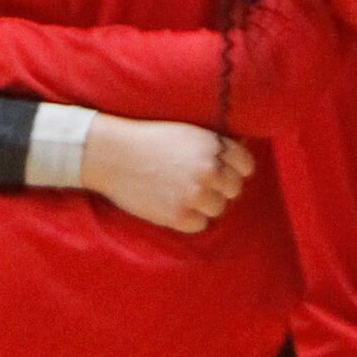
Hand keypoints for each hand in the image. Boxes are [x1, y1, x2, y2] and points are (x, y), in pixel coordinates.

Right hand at [81, 115, 255, 232]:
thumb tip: (240, 151)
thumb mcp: (186, 132)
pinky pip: (200, 224)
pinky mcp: (179, 216)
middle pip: (234, 189)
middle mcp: (208, 170)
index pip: (246, 165)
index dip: (234, 169)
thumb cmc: (147, 139)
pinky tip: (172, 205)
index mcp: (212, 145)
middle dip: (219, 187)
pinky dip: (189, 218)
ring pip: (218, 208)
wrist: (111, 155)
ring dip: (204, 204)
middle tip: (196, 184)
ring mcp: (194, 194)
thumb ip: (214, 144)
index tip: (221, 172)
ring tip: (182, 195)